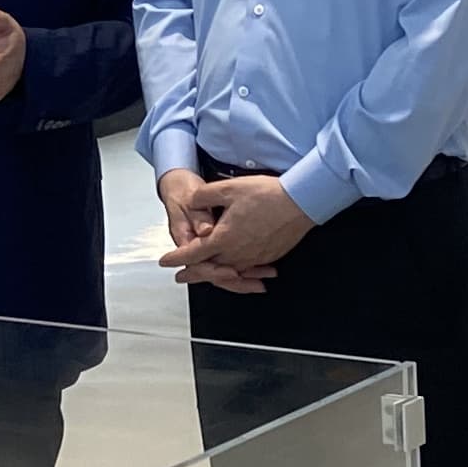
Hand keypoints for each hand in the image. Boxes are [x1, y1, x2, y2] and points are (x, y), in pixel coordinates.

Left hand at [159, 170, 308, 293]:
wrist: (301, 201)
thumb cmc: (267, 195)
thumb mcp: (228, 189)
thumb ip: (205, 196)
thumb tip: (192, 201)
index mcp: (224, 238)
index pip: (193, 253)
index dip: (177, 258)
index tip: (165, 262)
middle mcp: (238, 253)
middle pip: (209, 269)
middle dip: (193, 274)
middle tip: (181, 277)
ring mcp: (254, 257)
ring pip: (229, 272)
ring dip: (215, 276)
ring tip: (208, 276)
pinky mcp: (268, 256)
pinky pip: (248, 270)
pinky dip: (238, 274)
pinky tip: (237, 271)